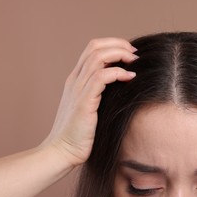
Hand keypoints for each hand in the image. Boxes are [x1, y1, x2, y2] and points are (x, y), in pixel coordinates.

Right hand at [40, 38, 137, 166]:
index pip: (92, 49)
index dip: (112, 45)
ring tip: (135, 61)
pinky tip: (130, 77)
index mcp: (76, 79)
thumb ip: (101, 94)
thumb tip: (122, 85)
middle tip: (135, 53)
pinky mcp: (84, 101)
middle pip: (95, 46)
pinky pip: (102, 76)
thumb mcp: (91, 108)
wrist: (62, 152)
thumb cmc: (80, 134)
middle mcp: (75, 80)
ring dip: (120, 54)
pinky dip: (118, 72)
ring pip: (98, 57)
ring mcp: (78, 89)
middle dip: (118, 44)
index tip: (129, 52)